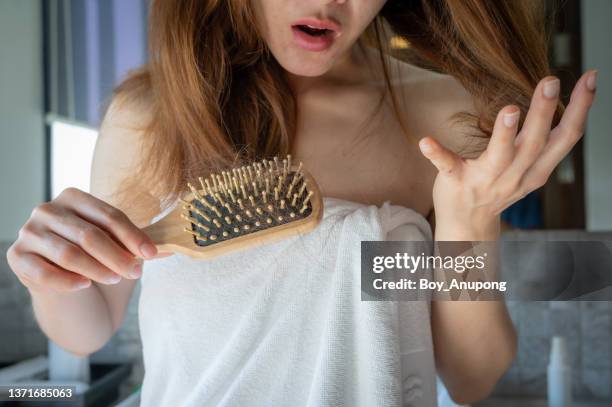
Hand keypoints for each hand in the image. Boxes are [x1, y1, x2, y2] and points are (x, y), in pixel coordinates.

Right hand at [6, 187, 160, 292]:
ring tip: (117, 278)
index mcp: (74, 197)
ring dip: (97, 268)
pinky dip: (67, 280)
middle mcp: (47, 210)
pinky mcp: (17, 257)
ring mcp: (29, 232)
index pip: (108, 215)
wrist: (68, 285)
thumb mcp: (119, 247)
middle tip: (136, 272)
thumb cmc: (96, 257)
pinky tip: (85, 285)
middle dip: (117, 255)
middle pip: (89, 234)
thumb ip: (140, 246)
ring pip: (68, 253)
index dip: (132, 235)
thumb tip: (172, 249)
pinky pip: (44, 272)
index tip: (151, 254)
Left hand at [419, 70, 597, 239]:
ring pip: (500, 157)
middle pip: (534, 143)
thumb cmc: (498, 186)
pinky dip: (437, 154)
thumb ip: (543, 142)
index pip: (566, 137)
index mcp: (536, 169)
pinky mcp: (456, 182)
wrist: (467, 225)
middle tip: (550, 81)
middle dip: (544, 112)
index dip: (580, 109)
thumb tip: (556, 98)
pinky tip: (426, 141)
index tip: (590, 78)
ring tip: (510, 109)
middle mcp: (515, 176)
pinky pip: (448, 167)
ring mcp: (485, 181)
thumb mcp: (529, 169)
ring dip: (505, 134)